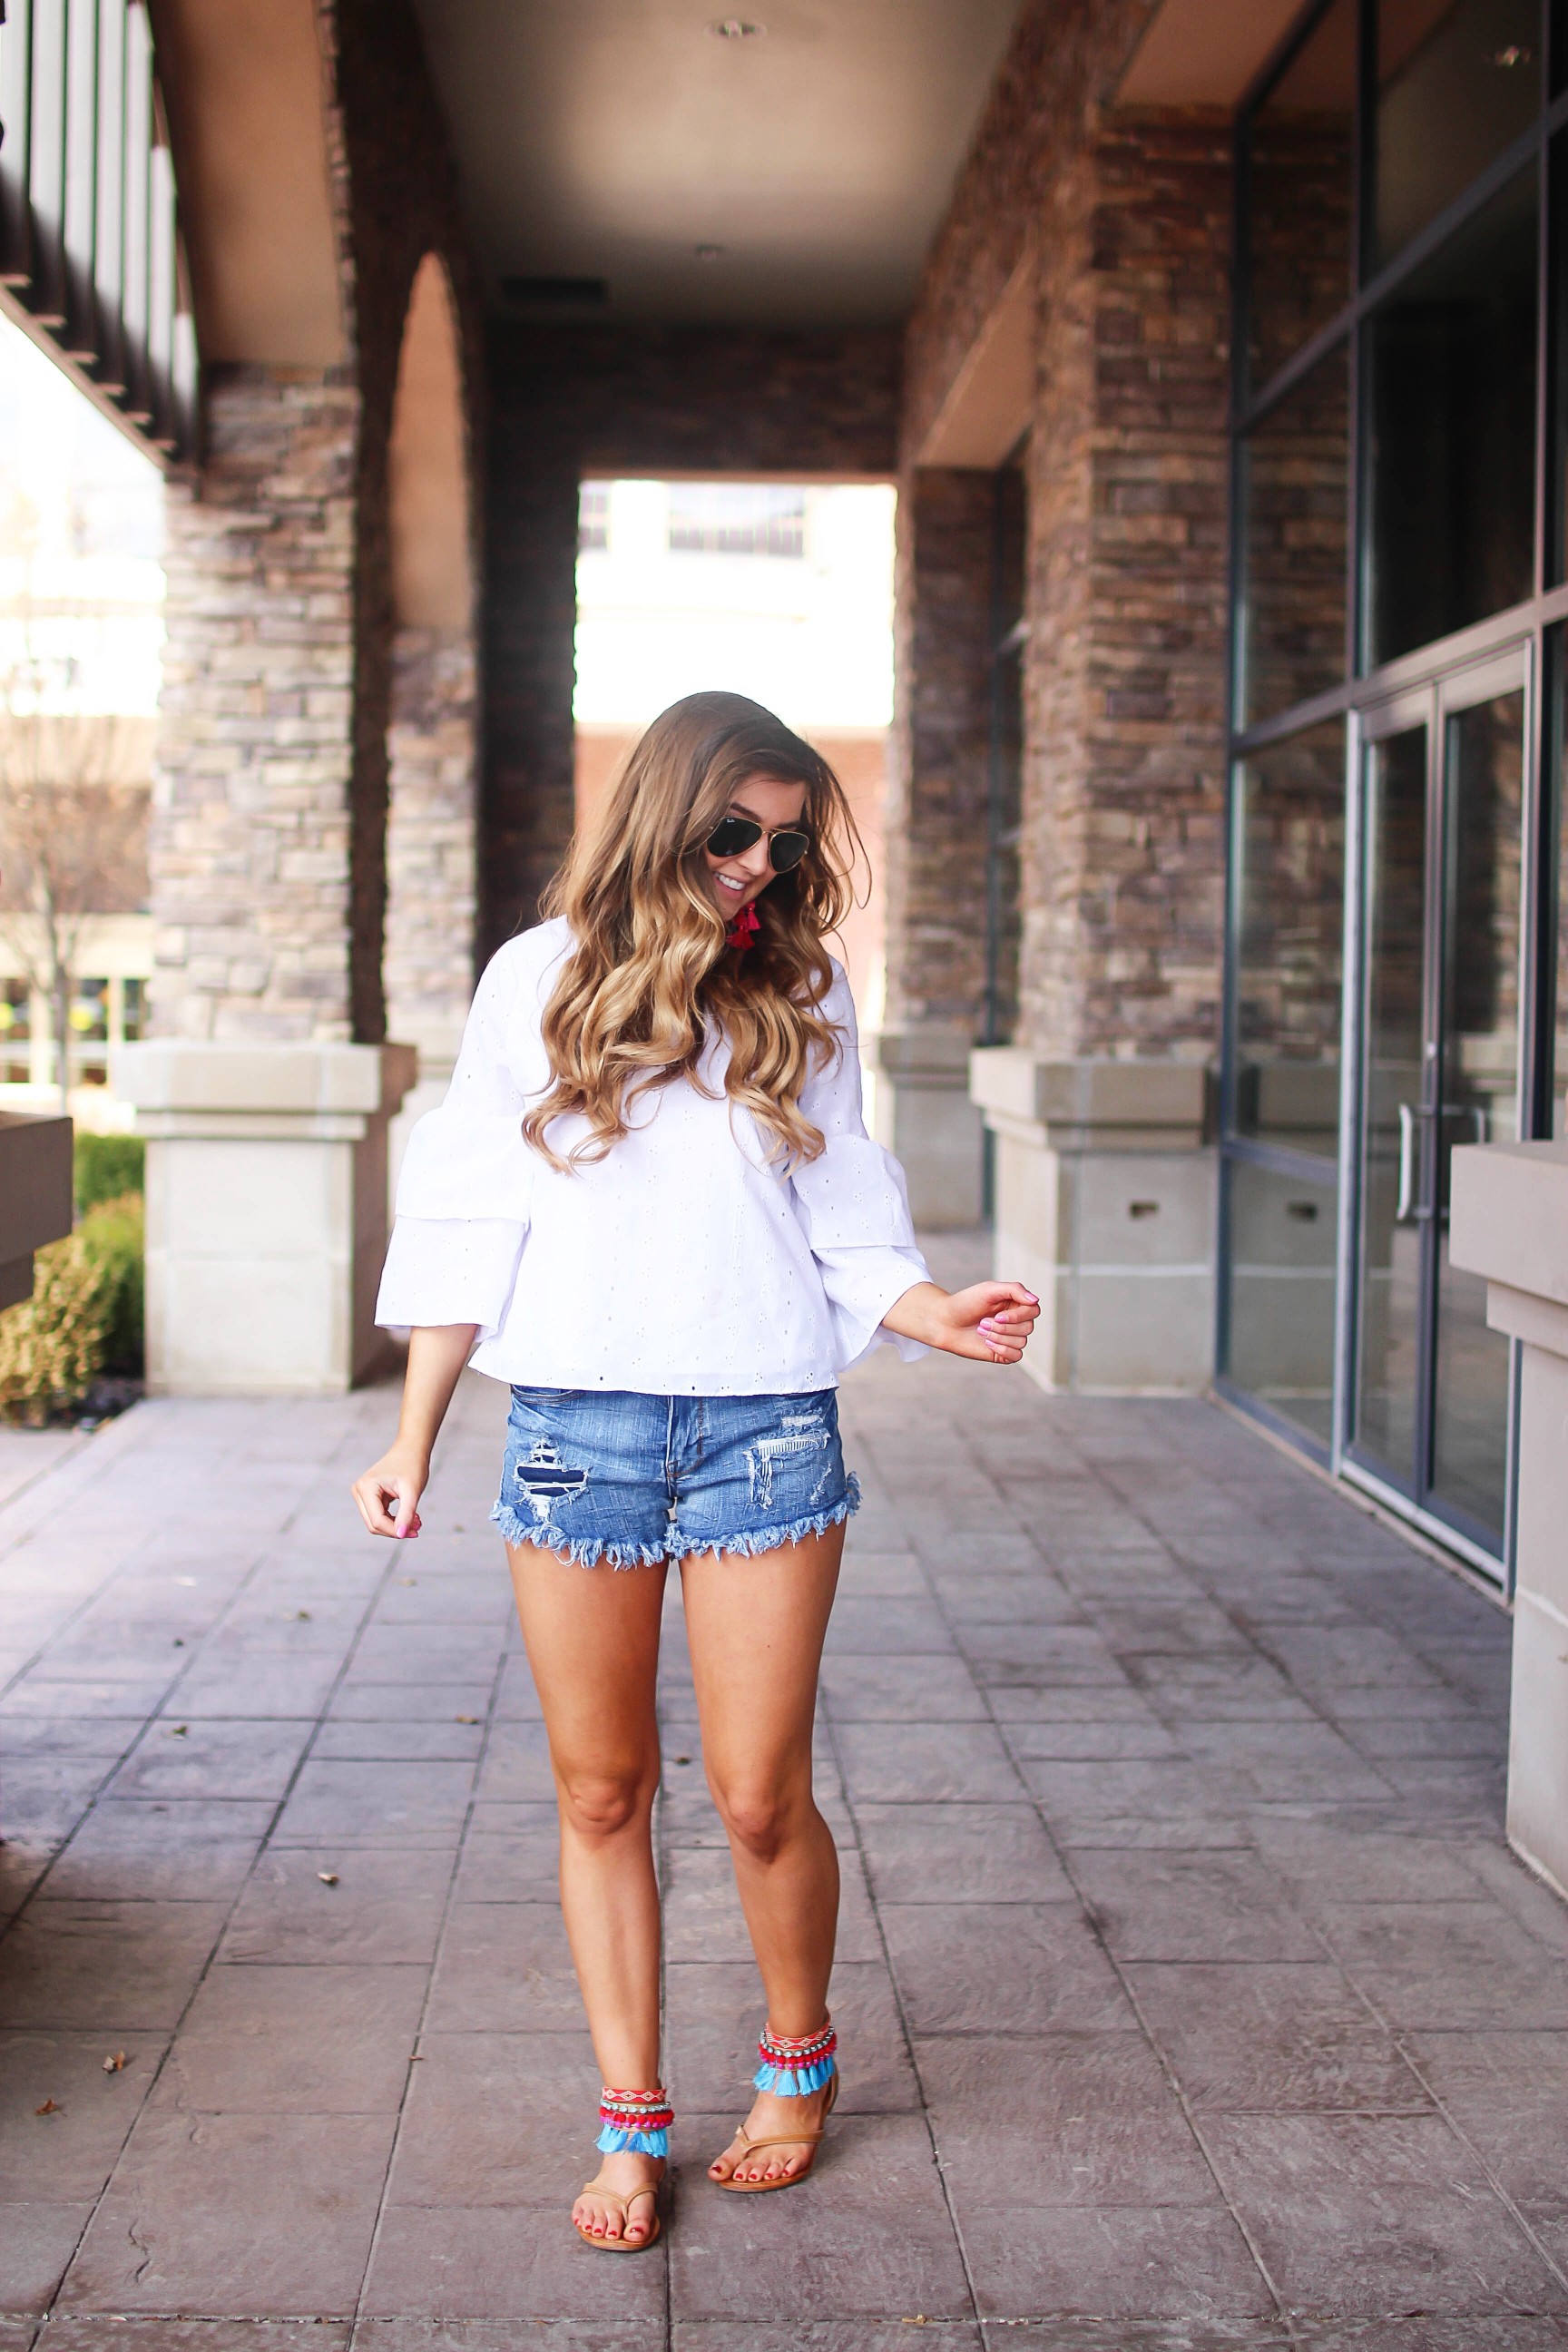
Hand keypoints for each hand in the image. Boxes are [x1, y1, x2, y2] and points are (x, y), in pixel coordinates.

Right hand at [351, 1445, 428, 1538]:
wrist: (411, 1449)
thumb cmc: (412, 1465)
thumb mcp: (412, 1491)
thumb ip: (406, 1514)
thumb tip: (401, 1535)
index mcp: (366, 1488)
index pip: (377, 1521)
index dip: (396, 1530)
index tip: (416, 1532)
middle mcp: (359, 1491)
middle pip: (374, 1525)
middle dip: (396, 1530)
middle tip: (418, 1528)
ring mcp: (362, 1494)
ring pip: (377, 1523)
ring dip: (396, 1526)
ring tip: (417, 1521)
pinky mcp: (369, 1497)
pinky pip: (380, 1516)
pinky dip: (395, 1520)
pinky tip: (411, 1516)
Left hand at [883, 1279, 1039, 1362]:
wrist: (944, 1321)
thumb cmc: (966, 1302)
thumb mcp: (990, 1289)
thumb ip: (1014, 1290)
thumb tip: (1035, 1300)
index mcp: (1015, 1304)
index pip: (1033, 1310)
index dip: (1018, 1316)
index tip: (997, 1315)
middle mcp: (1015, 1321)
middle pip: (1028, 1328)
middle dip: (1003, 1327)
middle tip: (982, 1322)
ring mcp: (1010, 1337)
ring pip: (1021, 1342)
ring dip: (999, 1337)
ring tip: (981, 1331)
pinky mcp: (1003, 1353)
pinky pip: (1017, 1356)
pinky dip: (1003, 1349)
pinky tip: (987, 1344)